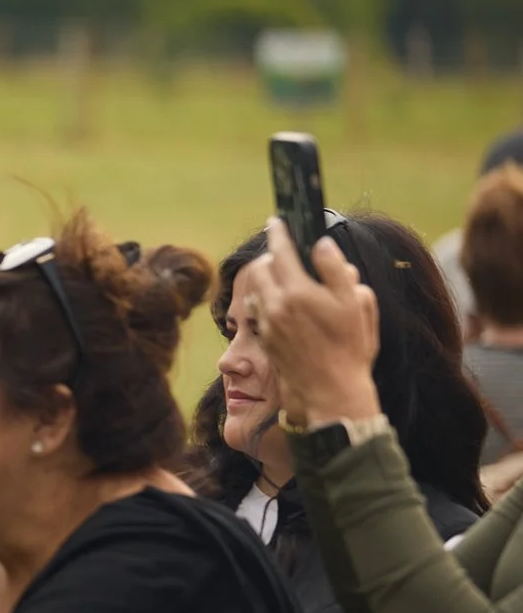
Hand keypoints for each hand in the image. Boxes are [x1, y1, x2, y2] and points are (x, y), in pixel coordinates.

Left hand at [236, 220, 381, 429]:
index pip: (280, 252)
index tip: (277, 221)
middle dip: (271, 256)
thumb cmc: (350, 349)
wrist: (330, 391)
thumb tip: (322, 246)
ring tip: (289, 281)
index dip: (278, 233)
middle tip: (287, 254)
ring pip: (256, 289)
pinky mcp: (264, 339)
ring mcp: (266, 324)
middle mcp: (275, 306)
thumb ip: (337, 270)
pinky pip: (258, 311)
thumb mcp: (356, 305)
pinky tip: (285, 307)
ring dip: (267, 280)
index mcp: (297, 292)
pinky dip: (267, 301)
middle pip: (261, 268)